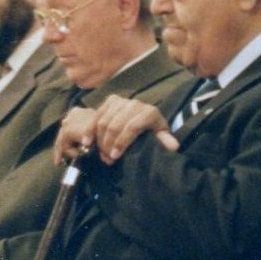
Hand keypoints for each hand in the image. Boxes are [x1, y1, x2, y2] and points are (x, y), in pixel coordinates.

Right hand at [53, 96, 176, 165]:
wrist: (145, 116)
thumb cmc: (153, 130)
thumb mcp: (161, 136)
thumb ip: (165, 141)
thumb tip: (173, 147)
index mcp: (150, 112)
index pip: (132, 127)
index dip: (122, 142)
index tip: (116, 156)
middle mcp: (135, 104)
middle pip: (115, 125)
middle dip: (109, 144)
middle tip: (107, 159)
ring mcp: (122, 100)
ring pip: (104, 121)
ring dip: (100, 140)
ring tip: (101, 154)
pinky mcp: (111, 100)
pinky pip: (96, 115)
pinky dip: (90, 129)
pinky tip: (87, 143)